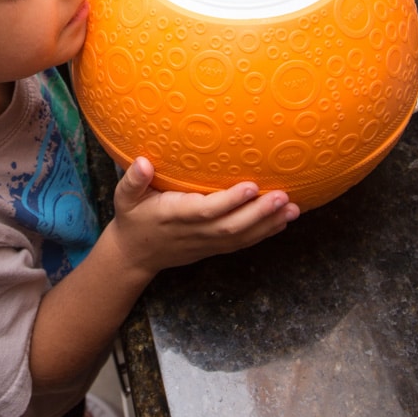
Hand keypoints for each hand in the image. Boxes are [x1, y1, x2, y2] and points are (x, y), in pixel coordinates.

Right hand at [110, 156, 299, 277]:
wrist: (135, 254)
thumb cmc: (132, 217)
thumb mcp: (124, 197)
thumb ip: (132, 179)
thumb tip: (143, 162)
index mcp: (174, 215)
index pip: (206, 210)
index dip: (230, 201)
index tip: (251, 186)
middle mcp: (194, 232)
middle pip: (231, 227)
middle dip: (259, 213)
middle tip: (284, 196)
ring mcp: (206, 243)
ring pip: (241, 238)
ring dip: (269, 224)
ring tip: (294, 208)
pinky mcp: (214, 248)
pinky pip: (242, 243)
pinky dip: (264, 233)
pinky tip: (284, 220)